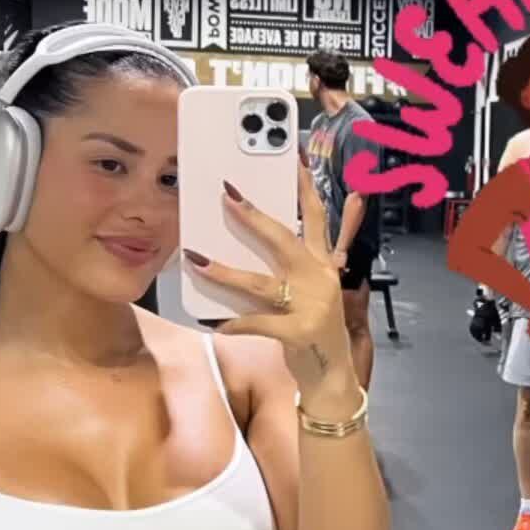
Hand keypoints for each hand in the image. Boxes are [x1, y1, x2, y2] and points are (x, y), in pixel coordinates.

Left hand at [181, 159, 351, 381]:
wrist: (331, 375)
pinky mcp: (299, 332)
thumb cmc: (315, 328)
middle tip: (227, 194)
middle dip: (255, 217)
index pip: (316, 216)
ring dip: (226, 273)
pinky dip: (234, 324)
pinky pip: (259, 323)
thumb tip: (307, 220)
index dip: (305, 185)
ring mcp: (311, 305)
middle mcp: (320, 279)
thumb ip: (312, 255)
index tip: (292, 154)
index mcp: (322, 264)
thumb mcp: (322, 287)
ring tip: (197, 260)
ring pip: (261, 283)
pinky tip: (214, 323)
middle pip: (284, 240)